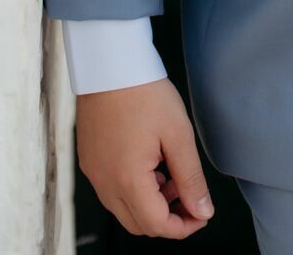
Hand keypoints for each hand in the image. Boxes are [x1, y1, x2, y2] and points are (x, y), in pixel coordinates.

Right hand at [75, 77, 214, 238]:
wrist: (110, 65)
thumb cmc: (144, 93)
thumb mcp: (178, 134)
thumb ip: (191, 178)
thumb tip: (202, 211)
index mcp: (128, 180)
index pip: (157, 226)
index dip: (183, 227)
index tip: (201, 214)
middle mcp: (105, 183)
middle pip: (138, 224)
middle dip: (168, 218)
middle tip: (189, 196)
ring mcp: (94, 173)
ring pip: (124, 210)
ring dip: (150, 204)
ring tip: (171, 175)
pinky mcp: (89, 161)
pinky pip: (112, 191)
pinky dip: (134, 190)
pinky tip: (150, 164)